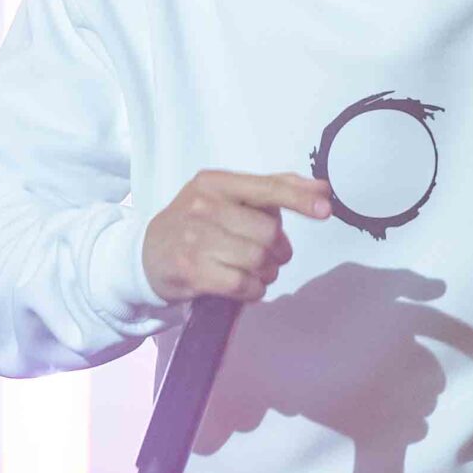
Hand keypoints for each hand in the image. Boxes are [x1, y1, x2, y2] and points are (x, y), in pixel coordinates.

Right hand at [142, 169, 331, 304]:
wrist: (148, 256)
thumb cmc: (196, 225)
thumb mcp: (227, 198)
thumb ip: (273, 190)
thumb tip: (321, 189)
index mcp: (216, 183)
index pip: (267, 188)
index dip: (300, 200)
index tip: (325, 209)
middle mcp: (203, 205)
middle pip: (268, 232)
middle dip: (278, 250)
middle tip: (270, 256)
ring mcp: (195, 238)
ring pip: (258, 259)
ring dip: (267, 272)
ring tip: (256, 272)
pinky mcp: (193, 270)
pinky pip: (242, 284)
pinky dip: (253, 290)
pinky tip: (245, 286)